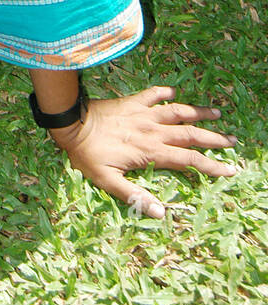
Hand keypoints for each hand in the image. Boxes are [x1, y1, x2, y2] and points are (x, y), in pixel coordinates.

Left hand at [51, 86, 236, 218]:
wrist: (72, 124)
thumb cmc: (87, 155)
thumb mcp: (108, 181)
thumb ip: (134, 196)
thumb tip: (161, 212)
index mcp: (150, 151)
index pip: (188, 160)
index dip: (210, 166)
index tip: (229, 170)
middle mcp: (152, 130)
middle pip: (190, 134)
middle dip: (213, 138)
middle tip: (232, 141)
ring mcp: (143, 114)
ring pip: (177, 111)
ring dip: (198, 112)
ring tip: (216, 113)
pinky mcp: (131, 102)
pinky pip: (152, 94)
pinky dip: (164, 92)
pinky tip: (173, 91)